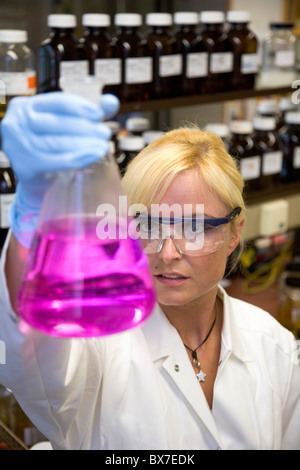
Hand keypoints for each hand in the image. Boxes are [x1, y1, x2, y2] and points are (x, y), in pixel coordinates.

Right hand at [0, 92, 119, 247]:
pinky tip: (92, 156)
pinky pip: (54, 161)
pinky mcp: (23, 166)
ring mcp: (16, 145)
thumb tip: (112, 101)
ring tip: (102, 146)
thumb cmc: (54, 148)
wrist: (39, 182)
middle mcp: (15, 123)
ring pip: (55, 142)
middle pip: (55, 122)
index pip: (55, 101)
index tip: (99, 115)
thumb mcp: (68, 126)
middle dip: (84, 127)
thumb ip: (88, 114)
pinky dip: (76, 159)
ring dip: (82, 143)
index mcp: (24, 106)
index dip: (79, 107)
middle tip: (105, 133)